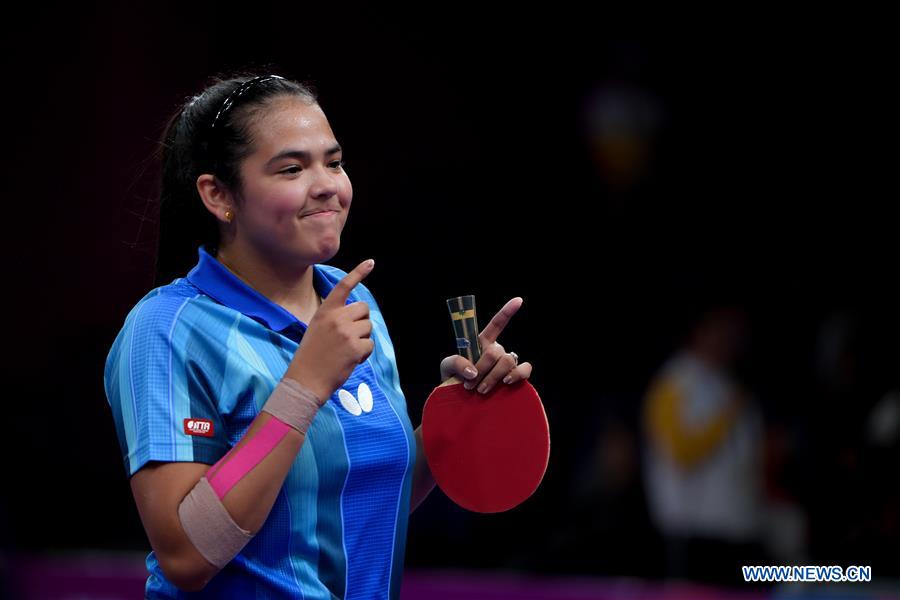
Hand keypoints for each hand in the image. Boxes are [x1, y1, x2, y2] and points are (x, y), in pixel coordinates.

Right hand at [287, 259, 375, 402]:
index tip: (371, 262)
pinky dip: (364, 353)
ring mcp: (346, 332)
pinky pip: (370, 345)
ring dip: (363, 338)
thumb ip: (335, 317)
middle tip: (350, 335)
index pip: (343, 286)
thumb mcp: (317, 328)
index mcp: (325, 311)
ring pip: (369, 327)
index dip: (358, 273)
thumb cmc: (311, 355)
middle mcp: (336, 318)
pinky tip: (350, 360)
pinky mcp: (356, 348)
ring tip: (346, 349)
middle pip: (364, 308)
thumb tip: (359, 314)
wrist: (305, 380)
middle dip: (362, 320)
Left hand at [439, 297, 532, 394]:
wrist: (461, 401)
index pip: (497, 324)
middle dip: (482, 369)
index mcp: (483, 343)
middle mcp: (497, 351)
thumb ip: (455, 362)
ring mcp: (507, 364)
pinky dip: (517, 375)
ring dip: (492, 377)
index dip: (507, 311)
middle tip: (470, 386)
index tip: (519, 301)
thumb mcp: (446, 368)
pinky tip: (507, 382)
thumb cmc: (454, 381)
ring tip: (481, 390)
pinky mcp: (515, 378)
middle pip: (495, 352)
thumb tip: (473, 371)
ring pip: (507, 361)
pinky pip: (524, 370)